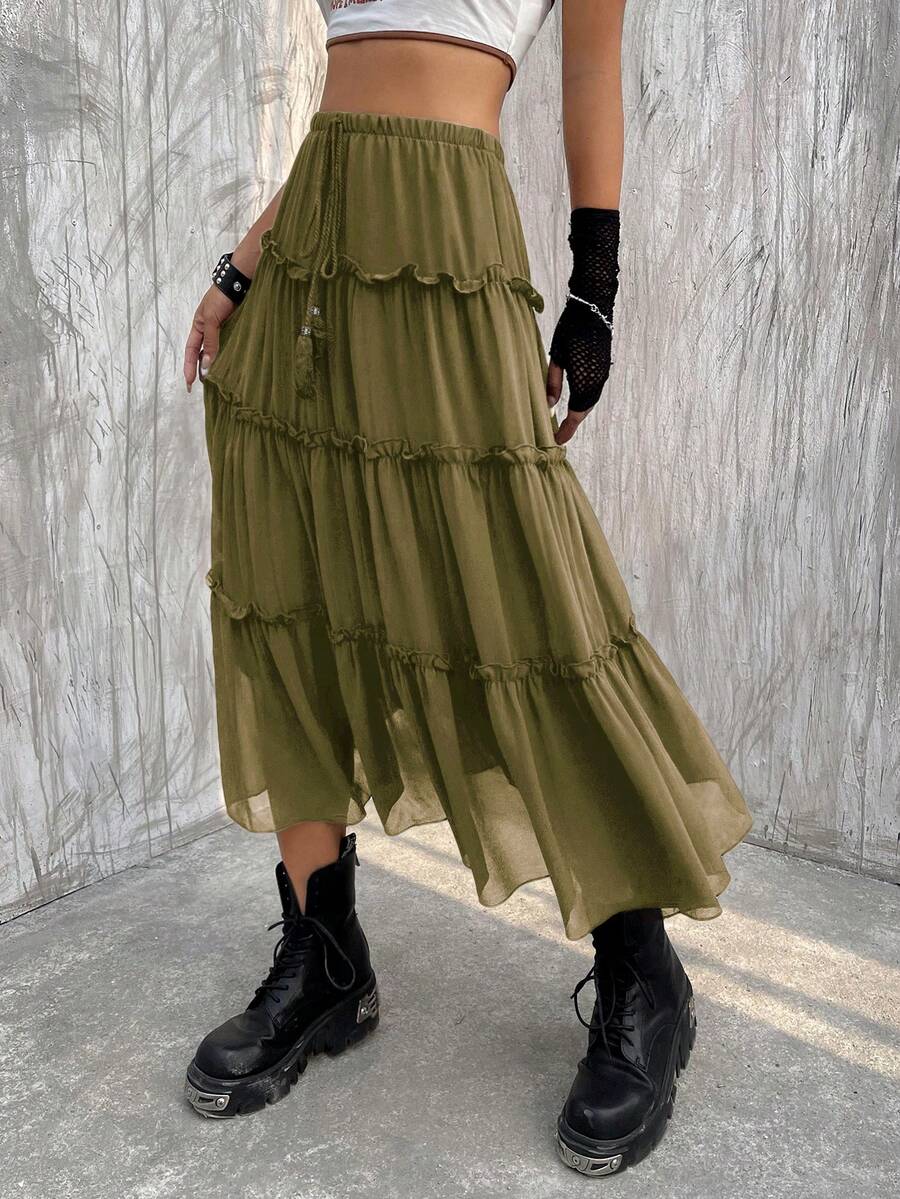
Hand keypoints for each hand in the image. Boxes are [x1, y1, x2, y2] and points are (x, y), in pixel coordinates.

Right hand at [183, 285, 239, 392]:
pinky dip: (230, 357)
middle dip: (203, 370)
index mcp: (198, 327)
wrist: (239, 283)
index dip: (189, 367)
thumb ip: (210, 342)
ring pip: (217, 352)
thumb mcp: (211, 320)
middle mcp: (209, 331)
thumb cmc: (220, 297)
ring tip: (220, 381)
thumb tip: (206, 365)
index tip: (189, 383)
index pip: (190, 352)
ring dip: (218, 365)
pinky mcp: (236, 331)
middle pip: (203, 354)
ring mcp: (223, 331)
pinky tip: (233, 367)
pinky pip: (231, 348)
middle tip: (206, 386)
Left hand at [546, 295, 613, 443]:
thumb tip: (549, 405)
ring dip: (579, 412)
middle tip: (558, 434)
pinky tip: (575, 402)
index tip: (556, 440)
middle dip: (572, 423)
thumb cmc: (570, 329)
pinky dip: (585, 401)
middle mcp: (597, 381)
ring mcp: (602, 374)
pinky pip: (594, 391)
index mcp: (584, 380)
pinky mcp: (603, 367)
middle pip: (585, 410)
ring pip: (591, 401)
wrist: (593, 307)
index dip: (566, 429)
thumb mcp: (556, 356)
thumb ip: (552, 382)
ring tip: (565, 421)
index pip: (576, 414)